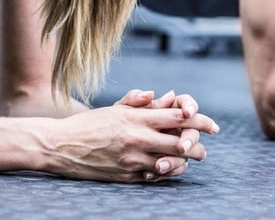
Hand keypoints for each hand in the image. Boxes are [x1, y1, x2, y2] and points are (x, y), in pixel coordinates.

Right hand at [47, 91, 218, 182]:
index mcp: (136, 117)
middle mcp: (138, 138)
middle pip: (182, 142)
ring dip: (185, 163)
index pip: (179, 116)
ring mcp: (133, 159)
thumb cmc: (89, 125)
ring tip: (189, 161)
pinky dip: (167, 173)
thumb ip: (139, 100)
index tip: (213, 126)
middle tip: (203, 149)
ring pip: (173, 163)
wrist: (61, 146)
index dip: (201, 120)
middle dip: (198, 147)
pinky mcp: (127, 175)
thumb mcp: (114, 107)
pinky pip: (156, 177)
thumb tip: (163, 96)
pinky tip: (168, 168)